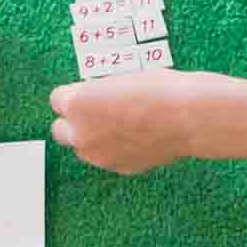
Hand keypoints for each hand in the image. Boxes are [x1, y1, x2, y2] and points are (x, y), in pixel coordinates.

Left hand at [49, 70, 218, 173]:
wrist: (188, 117)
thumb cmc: (159, 89)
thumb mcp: (120, 78)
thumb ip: (98, 92)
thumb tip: (95, 98)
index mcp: (77, 104)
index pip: (57, 100)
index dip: (75, 95)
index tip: (89, 93)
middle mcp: (80, 133)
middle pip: (60, 130)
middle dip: (74, 122)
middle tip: (96, 112)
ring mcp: (98, 155)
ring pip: (82, 148)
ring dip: (93, 138)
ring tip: (121, 124)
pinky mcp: (118, 168)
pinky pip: (107, 157)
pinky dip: (115, 149)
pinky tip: (136, 137)